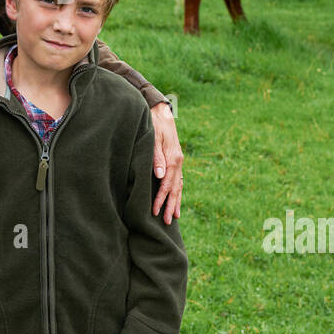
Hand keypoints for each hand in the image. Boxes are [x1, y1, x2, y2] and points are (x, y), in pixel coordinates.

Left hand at [149, 102, 182, 223]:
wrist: (161, 112)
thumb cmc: (154, 124)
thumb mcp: (154, 138)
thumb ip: (156, 157)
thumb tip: (159, 175)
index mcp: (173, 158)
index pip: (166, 184)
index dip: (161, 198)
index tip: (156, 211)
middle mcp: (178, 162)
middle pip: (175, 188)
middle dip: (171, 205)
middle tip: (168, 221)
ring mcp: (178, 162)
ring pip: (179, 186)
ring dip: (176, 201)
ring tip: (175, 216)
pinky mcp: (176, 160)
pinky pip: (178, 180)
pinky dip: (178, 191)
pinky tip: (177, 200)